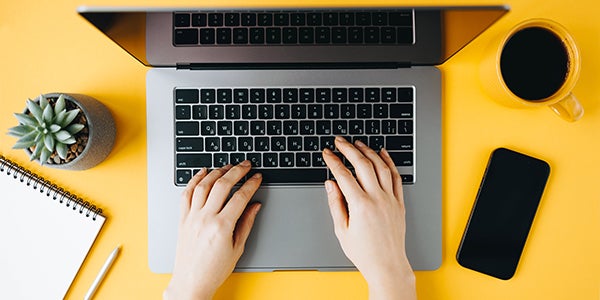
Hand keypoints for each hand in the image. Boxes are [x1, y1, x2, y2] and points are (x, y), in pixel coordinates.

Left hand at [164, 161, 261, 299]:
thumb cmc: (214, 270)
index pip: (240, 197)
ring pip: (204, 185)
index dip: (251, 184)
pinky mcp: (183, 219)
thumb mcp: (237, 248)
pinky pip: (187, 193)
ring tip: (228, 166)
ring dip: (217, 172)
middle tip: (246, 165)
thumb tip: (255, 205)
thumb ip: (246, 223)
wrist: (191, 282)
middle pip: (222, 185)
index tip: (257, 177)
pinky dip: (195, 180)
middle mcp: (205, 218)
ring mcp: (192, 217)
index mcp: (222, 227)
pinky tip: (203, 173)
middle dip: (237, 171)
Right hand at [322, 136, 415, 299]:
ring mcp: (390, 199)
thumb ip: (335, 203)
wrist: (387, 265)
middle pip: (362, 164)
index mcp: (360, 206)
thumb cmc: (364, 252)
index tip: (327, 153)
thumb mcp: (341, 229)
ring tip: (358, 143)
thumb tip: (330, 184)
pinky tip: (382, 153)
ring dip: (368, 151)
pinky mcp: (399, 203)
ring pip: (380, 166)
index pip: (343, 175)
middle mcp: (377, 199)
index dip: (333, 161)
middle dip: (349, 149)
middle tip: (340, 141)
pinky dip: (389, 162)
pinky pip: (396, 177)